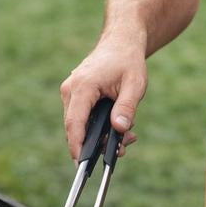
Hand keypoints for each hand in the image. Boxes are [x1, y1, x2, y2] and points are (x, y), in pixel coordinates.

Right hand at [60, 37, 146, 160]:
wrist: (121, 42)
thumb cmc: (128, 60)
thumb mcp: (135, 84)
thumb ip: (127, 107)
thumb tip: (120, 129)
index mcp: (82, 86)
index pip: (75, 122)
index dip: (77, 145)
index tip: (81, 164)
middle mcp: (70, 90)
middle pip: (76, 127)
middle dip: (96, 143)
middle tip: (122, 149)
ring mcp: (70, 92)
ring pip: (79, 124)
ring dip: (100, 134)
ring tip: (128, 137)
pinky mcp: (75, 95)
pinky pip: (82, 117)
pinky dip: (98, 125)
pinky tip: (118, 128)